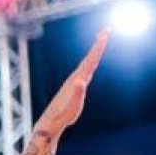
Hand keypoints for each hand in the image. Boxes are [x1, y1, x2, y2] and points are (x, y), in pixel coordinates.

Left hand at [29, 30, 108, 144]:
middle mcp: (75, 79)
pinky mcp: (73, 88)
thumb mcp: (71, 108)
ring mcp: (73, 83)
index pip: (90, 61)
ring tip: (101, 41)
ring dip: (94, 52)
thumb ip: (76, 95)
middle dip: (98, 44)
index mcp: (77, 81)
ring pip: (86, 64)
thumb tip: (80, 82)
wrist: (49, 124)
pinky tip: (91, 64)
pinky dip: (90, 64)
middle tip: (106, 30)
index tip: (105, 34)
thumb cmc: (61, 118)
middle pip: (89, 58)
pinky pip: (84, 71)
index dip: (98, 47)